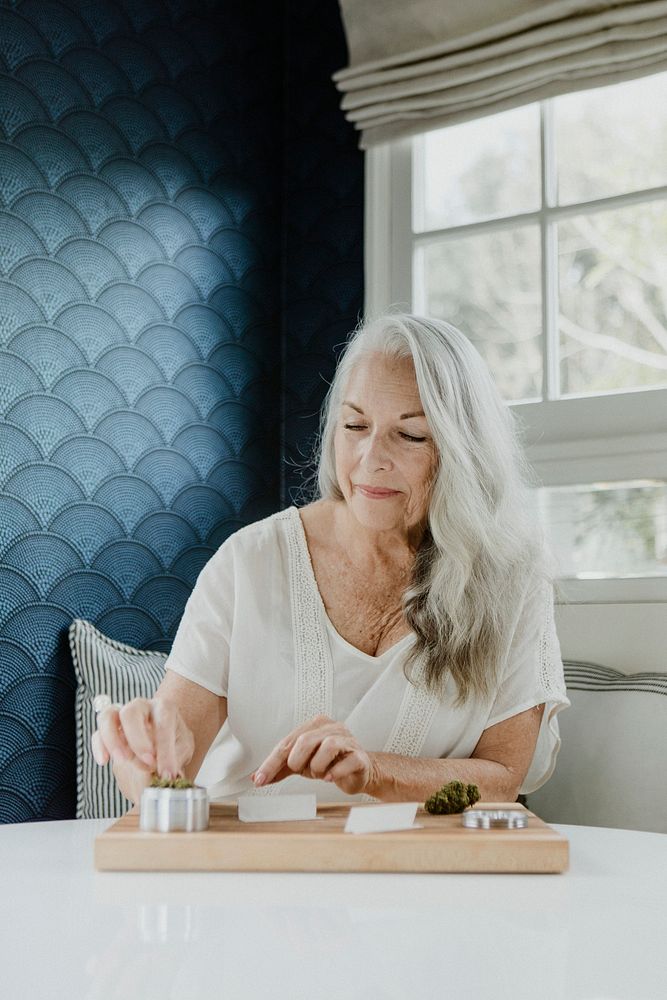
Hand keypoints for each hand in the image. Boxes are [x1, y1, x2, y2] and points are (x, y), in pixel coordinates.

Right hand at [91, 697, 194, 779]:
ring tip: (123, 760)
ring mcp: (121, 715)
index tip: (167, 773)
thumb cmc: (174, 739)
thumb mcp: (183, 747)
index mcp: (164, 707)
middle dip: (137, 739)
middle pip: (131, 712)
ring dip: (113, 741)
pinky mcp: (109, 728)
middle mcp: (141, 706)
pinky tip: (104, 761)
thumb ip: (176, 757)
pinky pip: (98, 733)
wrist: (162, 736)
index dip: (165, 750)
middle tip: (147, 762)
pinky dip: (99, 746)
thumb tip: (166, 775)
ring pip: (108, 717)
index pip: (163, 723)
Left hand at [251, 714, 375, 795]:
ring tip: (320, 774)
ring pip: (328, 746)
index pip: (287, 742)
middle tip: (301, 771)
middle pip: (305, 740)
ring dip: (317, 766)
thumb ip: (280, 768)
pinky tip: (330, 777)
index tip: (260, 779)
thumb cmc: (330, 763)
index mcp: (314, 725)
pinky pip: (347, 761)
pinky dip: (335, 772)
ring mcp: (347, 740)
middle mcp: (331, 727)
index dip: (271, 762)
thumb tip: (257, 776)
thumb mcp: (301, 764)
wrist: (359, 772)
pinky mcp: (360, 756)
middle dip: (297, 761)